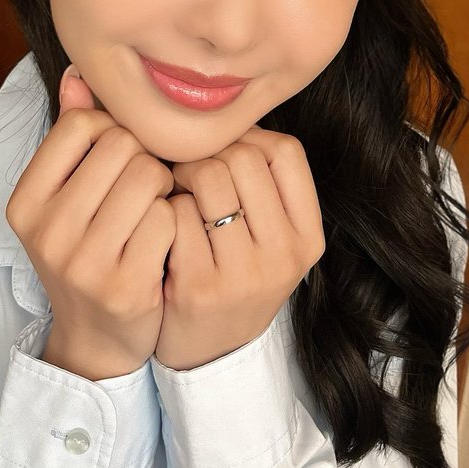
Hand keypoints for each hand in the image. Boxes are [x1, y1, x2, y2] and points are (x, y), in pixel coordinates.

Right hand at [6, 65, 176, 380]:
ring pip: (149, 175)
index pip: (82, 123)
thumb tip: (79, 71)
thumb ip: (72, 133)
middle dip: (145, 157)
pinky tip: (169, 236)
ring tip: (158, 206)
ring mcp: (83, 262)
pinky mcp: (124, 287)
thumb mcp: (67, 194)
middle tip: (148, 184)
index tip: (120, 158)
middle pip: (122, 144)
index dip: (114, 131)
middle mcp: (46, 231)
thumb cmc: (89, 248)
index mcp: (26, 200)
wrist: (97, 337)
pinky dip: (177, 219)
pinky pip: (169, 218)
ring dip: (166, 186)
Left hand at [154, 126, 324, 370]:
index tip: (222, 155)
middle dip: (206, 154)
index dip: (245, 138)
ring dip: (180, 176)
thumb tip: (226, 111)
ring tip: (174, 193)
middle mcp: (285, 255)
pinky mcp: (200, 288)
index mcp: (307, 237)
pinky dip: (162, 208)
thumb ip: (260, 181)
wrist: (207, 357)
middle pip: (243, 156)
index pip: (284, 151)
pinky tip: (161, 224)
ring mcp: (244, 274)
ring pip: (208, 176)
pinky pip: (175, 213)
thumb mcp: (269, 237)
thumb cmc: (233, 275)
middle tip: (187, 173)